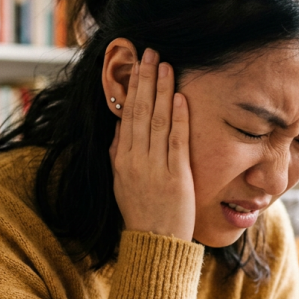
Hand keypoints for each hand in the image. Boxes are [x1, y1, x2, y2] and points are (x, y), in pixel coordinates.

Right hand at [109, 48, 194, 241]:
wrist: (154, 245)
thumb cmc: (140, 214)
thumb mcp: (121, 182)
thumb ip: (118, 154)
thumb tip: (119, 127)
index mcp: (121, 159)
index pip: (127, 115)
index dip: (132, 87)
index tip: (136, 64)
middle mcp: (135, 160)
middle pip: (139, 111)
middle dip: (145, 79)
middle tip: (150, 53)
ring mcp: (155, 167)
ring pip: (157, 121)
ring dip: (161, 91)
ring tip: (166, 65)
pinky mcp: (176, 177)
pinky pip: (176, 141)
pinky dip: (178, 118)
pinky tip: (180, 97)